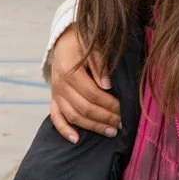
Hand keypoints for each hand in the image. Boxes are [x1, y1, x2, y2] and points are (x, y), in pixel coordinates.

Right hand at [47, 26, 121, 142]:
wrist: (63, 39)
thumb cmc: (81, 41)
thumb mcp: (92, 46)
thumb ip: (100, 65)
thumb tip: (108, 85)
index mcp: (70, 72)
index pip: (93, 94)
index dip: (110, 104)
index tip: (124, 110)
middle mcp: (60, 86)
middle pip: (84, 108)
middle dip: (105, 118)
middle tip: (122, 123)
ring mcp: (55, 94)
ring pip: (73, 116)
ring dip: (92, 126)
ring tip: (111, 132)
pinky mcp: (54, 98)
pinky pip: (56, 117)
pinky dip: (64, 130)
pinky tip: (76, 139)